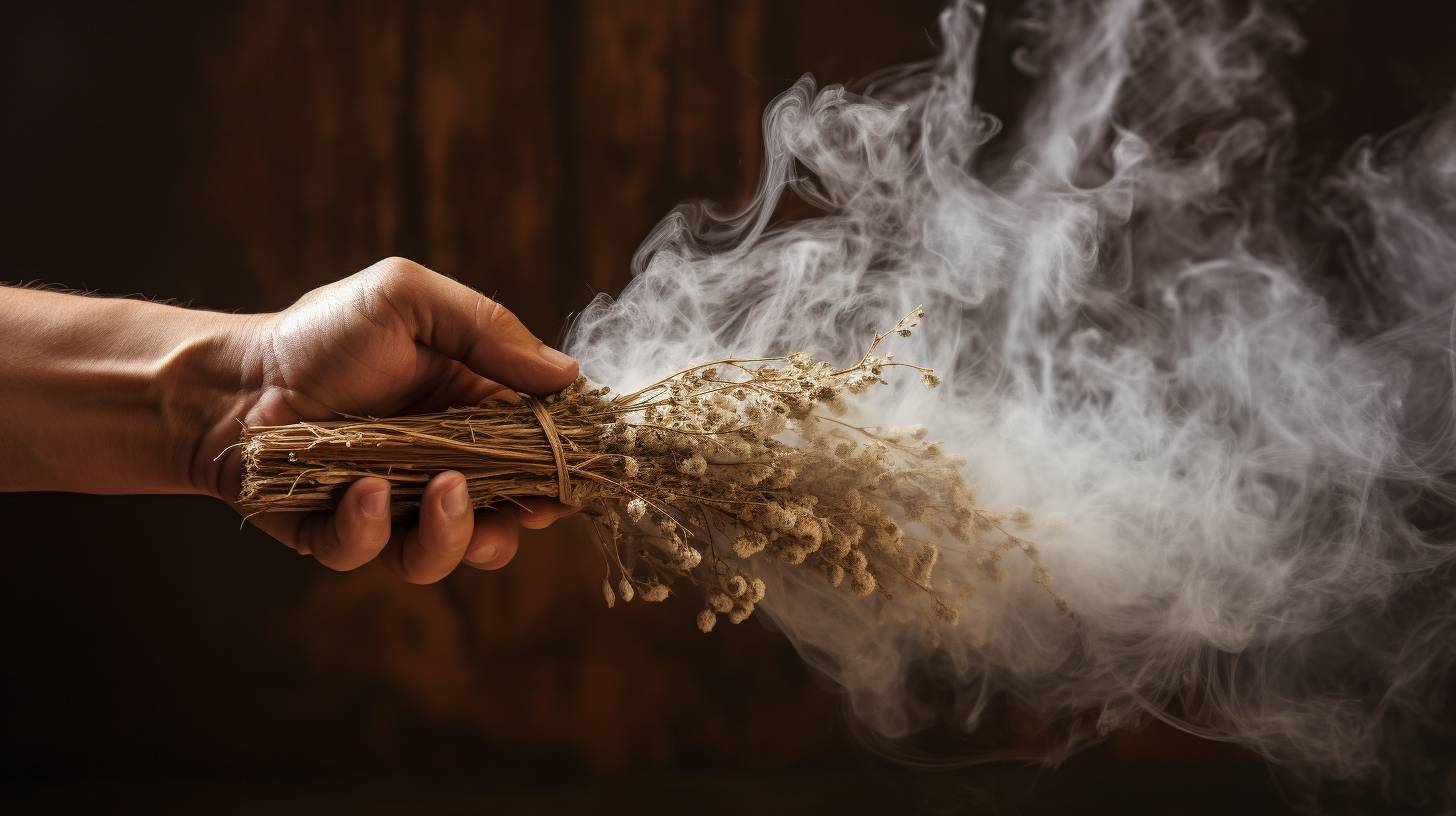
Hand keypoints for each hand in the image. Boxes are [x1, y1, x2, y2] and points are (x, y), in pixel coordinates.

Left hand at [201, 257, 579, 582]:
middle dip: (524, 515)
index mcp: (474, 410)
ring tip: (442, 491)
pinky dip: (373, 527)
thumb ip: (489, 328)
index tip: (577, 472)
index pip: (541, 447)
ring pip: (453, 550)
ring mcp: (399, 506)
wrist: (226, 379)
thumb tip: (569, 375)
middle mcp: (446, 465)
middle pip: (513, 513)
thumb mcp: (408, 299)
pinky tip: (362, 488)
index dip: (564, 465)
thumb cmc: (320, 333)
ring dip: (457, 532)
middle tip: (527, 504)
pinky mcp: (346, 536)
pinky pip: (375, 554)